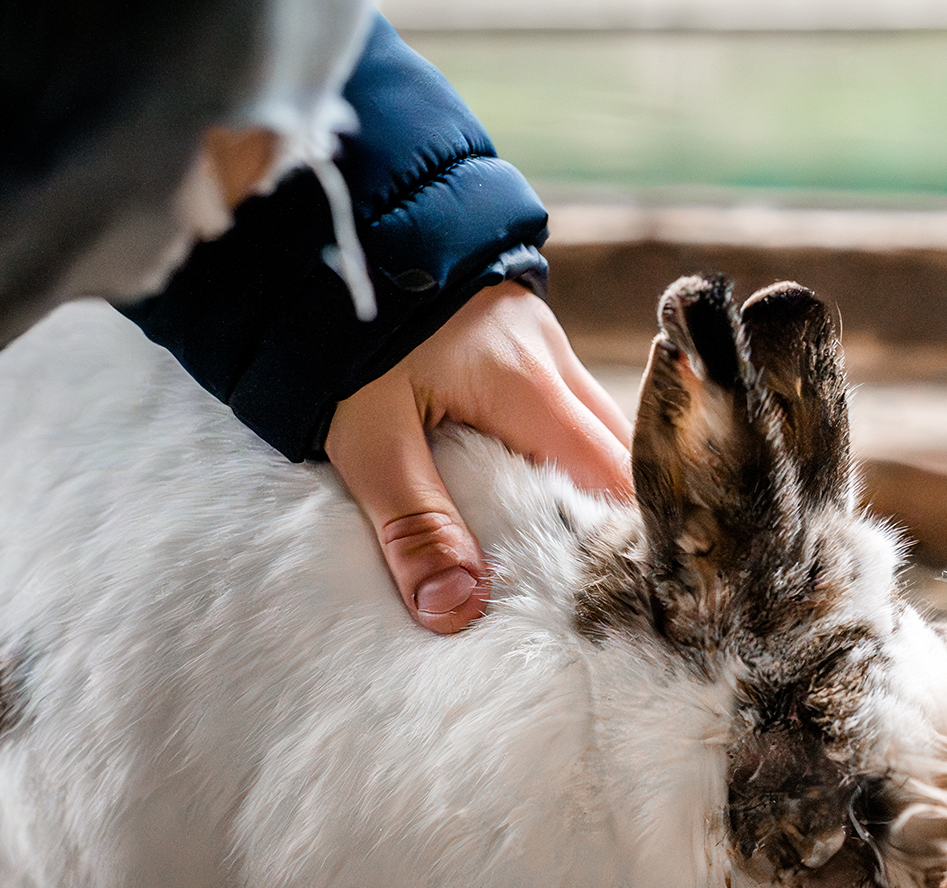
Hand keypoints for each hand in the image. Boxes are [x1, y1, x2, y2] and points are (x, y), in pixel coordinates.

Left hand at [324, 281, 634, 633]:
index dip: (628, 539)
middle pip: (621, 458)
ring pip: (599, 429)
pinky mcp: (519, 333)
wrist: (318, 217)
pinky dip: (564, 450)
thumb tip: (456, 611)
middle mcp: (557, 363)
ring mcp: (543, 342)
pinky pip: (566, 404)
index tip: (619, 594)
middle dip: (616, 518)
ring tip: (565, 547)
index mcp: (534, 390)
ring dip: (590, 484)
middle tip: (595, 585)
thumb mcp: (368, 435)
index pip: (619, 480)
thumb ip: (414, 524)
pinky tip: (533, 485)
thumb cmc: (342, 323)